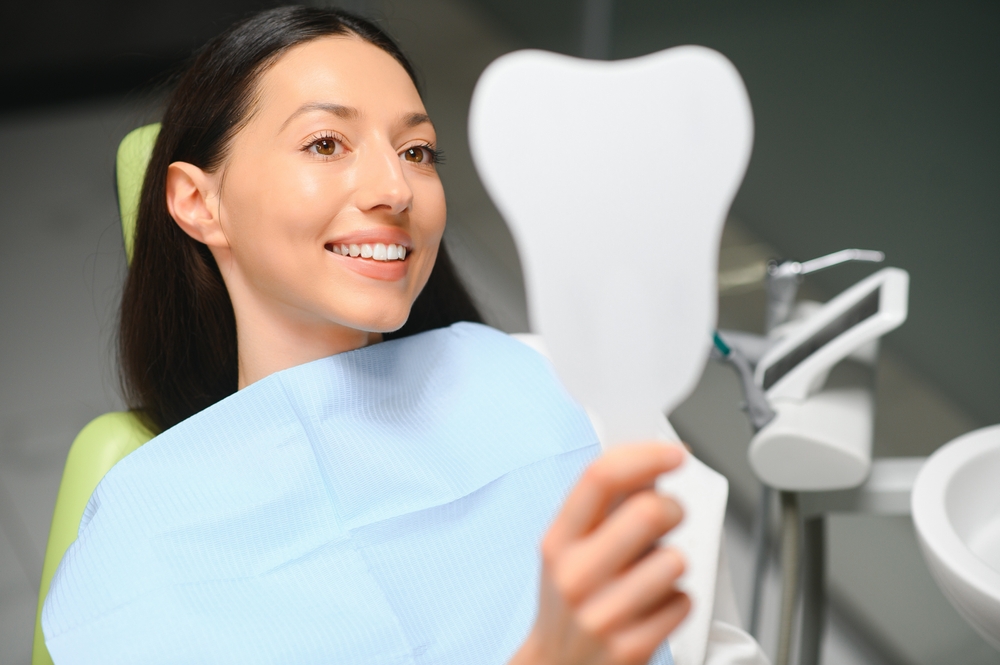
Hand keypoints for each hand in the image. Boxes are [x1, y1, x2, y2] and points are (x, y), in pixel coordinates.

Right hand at [511, 443, 689, 664]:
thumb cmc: (572, 600)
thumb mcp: (571, 548)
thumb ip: (607, 505)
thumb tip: (654, 464)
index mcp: (558, 541)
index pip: (600, 478)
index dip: (645, 456)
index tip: (674, 454)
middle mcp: (574, 575)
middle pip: (649, 511)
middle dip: (673, 509)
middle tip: (669, 519)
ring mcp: (601, 614)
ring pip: (674, 559)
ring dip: (674, 563)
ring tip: (652, 575)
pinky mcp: (630, 647)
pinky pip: (683, 601)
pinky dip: (677, 601)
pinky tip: (653, 607)